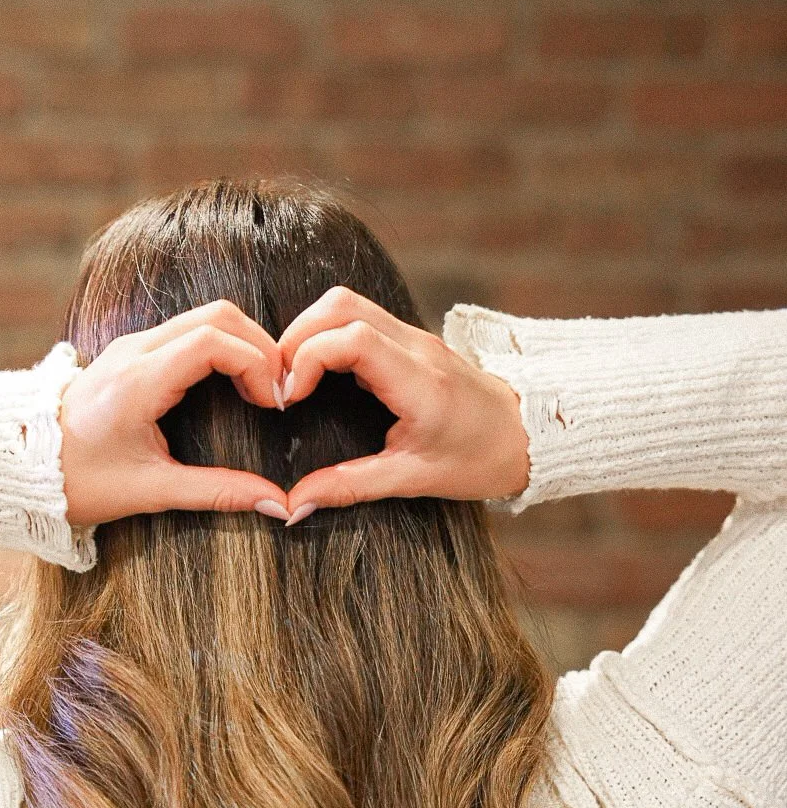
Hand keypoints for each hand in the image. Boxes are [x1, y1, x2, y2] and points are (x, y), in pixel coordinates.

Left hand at [58, 302, 290, 527]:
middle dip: (260, 347)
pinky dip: (223, 347)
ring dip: (243, 345)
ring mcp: (131, 344)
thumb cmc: (80, 482)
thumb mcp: (151, 492)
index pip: (213, 341)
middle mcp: (134, 350)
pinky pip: (189, 329)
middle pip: (218, 315)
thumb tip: (275, 505)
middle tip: (279, 392)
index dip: (256, 364)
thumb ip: (216, 492)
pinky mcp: (132, 350)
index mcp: (137, 381)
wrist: (22, 466)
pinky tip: (235, 386)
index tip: (274, 403)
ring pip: (205, 317)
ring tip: (262, 389)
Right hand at [277, 287, 529, 519]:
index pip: (352, 337)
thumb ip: (351, 487)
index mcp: (420, 381)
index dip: (307, 358)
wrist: (527, 437)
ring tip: (294, 378)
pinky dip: (327, 335)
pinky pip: (359, 317)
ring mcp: (415, 336)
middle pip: (341, 305)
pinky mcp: (411, 338)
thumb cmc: (478, 460)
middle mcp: (417, 347)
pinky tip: (319, 374)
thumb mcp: (413, 480)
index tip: (289, 398)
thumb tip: (295, 504)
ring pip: (347, 303)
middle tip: (279, 384)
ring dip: (309, 332)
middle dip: (296, 337)